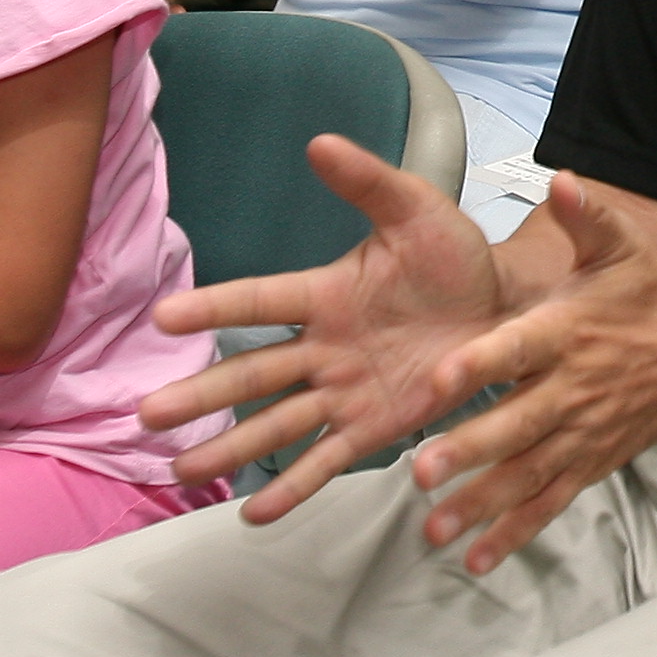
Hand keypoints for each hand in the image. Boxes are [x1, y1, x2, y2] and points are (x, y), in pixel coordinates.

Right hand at [141, 135, 515, 517]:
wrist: (509, 310)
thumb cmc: (455, 257)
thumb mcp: (417, 211)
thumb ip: (369, 182)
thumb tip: (319, 142)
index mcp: (328, 293)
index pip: (260, 301)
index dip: (215, 308)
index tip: (165, 318)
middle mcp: (325, 347)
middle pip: (253, 374)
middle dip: (202, 394)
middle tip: (147, 415)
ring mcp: (345, 391)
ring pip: (277, 422)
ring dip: (229, 445)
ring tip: (180, 467)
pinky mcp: (373, 427)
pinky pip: (327, 459)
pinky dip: (293, 487)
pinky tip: (253, 515)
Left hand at [396, 174, 656, 571]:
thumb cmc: (651, 294)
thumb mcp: (623, 246)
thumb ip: (586, 217)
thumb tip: (560, 179)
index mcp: (569, 331)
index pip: (518, 348)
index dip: (477, 364)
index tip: (437, 378)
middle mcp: (573, 388)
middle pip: (516, 424)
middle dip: (469, 449)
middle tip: (422, 471)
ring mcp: (582, 433)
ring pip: (526, 474)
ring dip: (479, 503)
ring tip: (434, 528)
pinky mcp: (590, 463)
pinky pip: (550, 503)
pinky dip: (515, 532)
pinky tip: (476, 558)